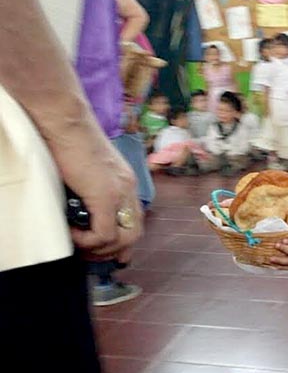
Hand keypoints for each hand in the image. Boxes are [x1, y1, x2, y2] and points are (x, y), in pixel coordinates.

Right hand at [57, 140, 143, 260]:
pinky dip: (87, 241)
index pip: (135, 220)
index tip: (102, 248)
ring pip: (124, 239)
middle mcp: (128, 188)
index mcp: (126, 182)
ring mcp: (119, 192)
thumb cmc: (70, 139)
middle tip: (89, 252)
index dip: (121, 240)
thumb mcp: (88, 169)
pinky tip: (72, 232)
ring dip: (99, 249)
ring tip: (78, 242)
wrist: (66, 121)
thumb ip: (92, 189)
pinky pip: (104, 234)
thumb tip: (81, 211)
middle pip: (135, 234)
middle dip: (113, 251)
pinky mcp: (104, 195)